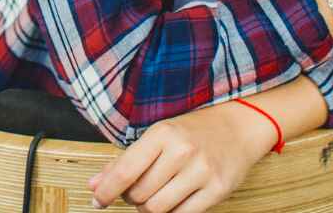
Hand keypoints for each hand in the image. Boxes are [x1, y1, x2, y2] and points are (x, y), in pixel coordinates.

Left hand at [90, 102, 275, 211]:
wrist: (238, 128)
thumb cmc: (192, 132)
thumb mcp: (157, 136)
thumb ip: (124, 161)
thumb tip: (95, 185)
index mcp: (162, 134)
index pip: (125, 171)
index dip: (106, 191)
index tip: (97, 200)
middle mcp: (181, 151)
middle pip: (140, 194)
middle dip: (131, 198)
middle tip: (136, 190)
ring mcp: (201, 172)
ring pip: (158, 209)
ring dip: (148, 209)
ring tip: (154, 196)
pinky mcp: (217, 190)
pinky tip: (172, 201)